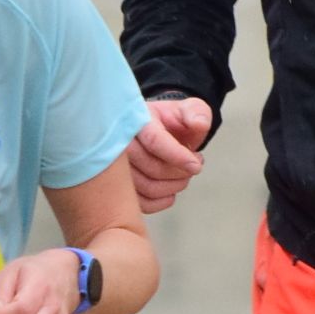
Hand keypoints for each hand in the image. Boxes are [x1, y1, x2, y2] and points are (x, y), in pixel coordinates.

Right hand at [129, 96, 211, 214]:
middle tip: (194, 166)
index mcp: (137, 119)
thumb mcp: (187, 110)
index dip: (178, 156)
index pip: (155, 141)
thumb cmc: (171, 122)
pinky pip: (141, 203)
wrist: (158, 132)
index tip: (196, 165)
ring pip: (147, 187)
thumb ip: (197, 113)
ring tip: (184, 175)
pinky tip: (171, 191)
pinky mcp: (119, 187)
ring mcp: (115, 167)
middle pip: (151, 168)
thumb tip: (199, 124)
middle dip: (180, 172)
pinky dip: (162, 202)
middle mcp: (120, 142)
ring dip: (173, 187)